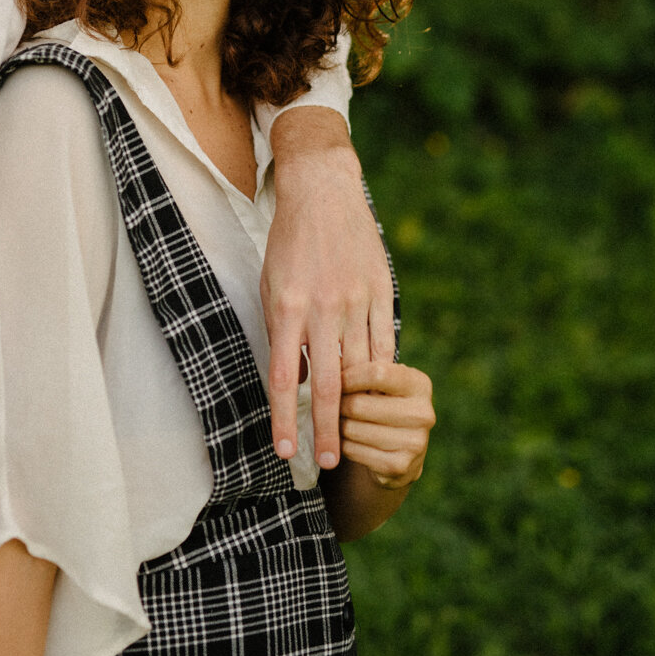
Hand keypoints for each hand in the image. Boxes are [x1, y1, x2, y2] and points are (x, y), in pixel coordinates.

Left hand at [263, 111, 395, 469]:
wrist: (322, 192)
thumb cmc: (289, 242)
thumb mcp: (271, 284)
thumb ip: (281, 332)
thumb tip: (292, 380)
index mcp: (287, 307)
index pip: (285, 378)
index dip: (285, 419)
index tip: (285, 452)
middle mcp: (321, 308)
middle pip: (326, 384)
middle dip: (326, 429)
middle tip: (327, 463)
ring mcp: (354, 300)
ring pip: (360, 368)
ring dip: (356, 407)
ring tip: (352, 437)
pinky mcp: (379, 291)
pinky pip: (383, 342)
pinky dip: (380, 372)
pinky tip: (378, 395)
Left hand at [339, 359, 434, 488]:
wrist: (402, 450)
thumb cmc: (383, 403)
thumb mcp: (381, 383)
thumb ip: (361, 368)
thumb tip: (328, 362)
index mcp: (419, 384)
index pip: (377, 373)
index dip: (348, 376)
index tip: (333, 378)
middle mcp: (423, 413)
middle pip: (359, 404)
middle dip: (337, 404)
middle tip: (327, 404)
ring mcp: (414, 442)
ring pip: (352, 429)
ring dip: (335, 425)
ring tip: (335, 420)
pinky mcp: (399, 466)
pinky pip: (353, 451)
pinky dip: (341, 444)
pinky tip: (344, 439)